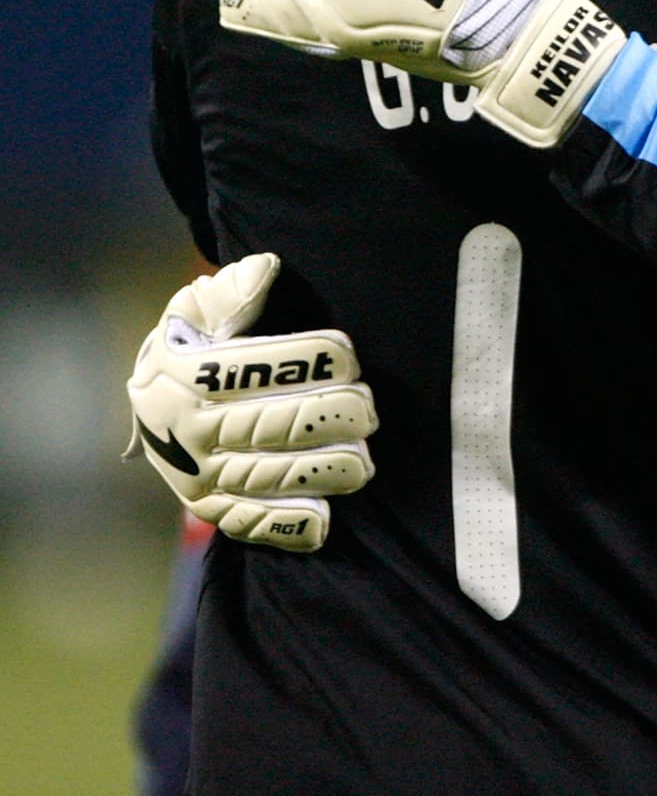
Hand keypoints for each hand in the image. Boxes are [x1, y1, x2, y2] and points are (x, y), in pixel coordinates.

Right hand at [126, 253, 376, 551]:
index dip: (300, 362)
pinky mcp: (209, 508)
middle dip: (325, 418)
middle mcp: (188, 430)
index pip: (245, 370)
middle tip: (368, 410)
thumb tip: (266, 268)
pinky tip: (323, 519)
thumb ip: (230, 291)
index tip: (346, 354)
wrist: (148, 408)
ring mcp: (198, 475)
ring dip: (319, 473)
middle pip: (265, 427)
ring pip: (265, 478)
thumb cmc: (190, 347)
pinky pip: (249, 523)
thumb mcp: (194, 310)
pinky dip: (285, 527)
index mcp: (182, 376)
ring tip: (362, 463)